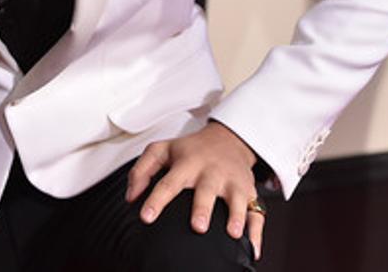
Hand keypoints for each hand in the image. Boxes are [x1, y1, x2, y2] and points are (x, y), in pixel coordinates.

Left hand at [125, 121, 264, 260]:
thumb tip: (130, 198)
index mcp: (187, 164)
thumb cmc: (190, 149)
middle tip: (197, 226)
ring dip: (235, 216)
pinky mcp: (249, 192)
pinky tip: (252, 248)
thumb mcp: (161, 150)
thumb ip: (141, 171)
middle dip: (202, 208)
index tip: (146, 217)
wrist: (227, 139)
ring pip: (236, 200)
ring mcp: (232, 182)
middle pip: (206, 190)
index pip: (168, 183)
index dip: (156, 200)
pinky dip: (256, 232)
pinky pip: (256, 212)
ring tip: (232, 233)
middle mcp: (210, 172)